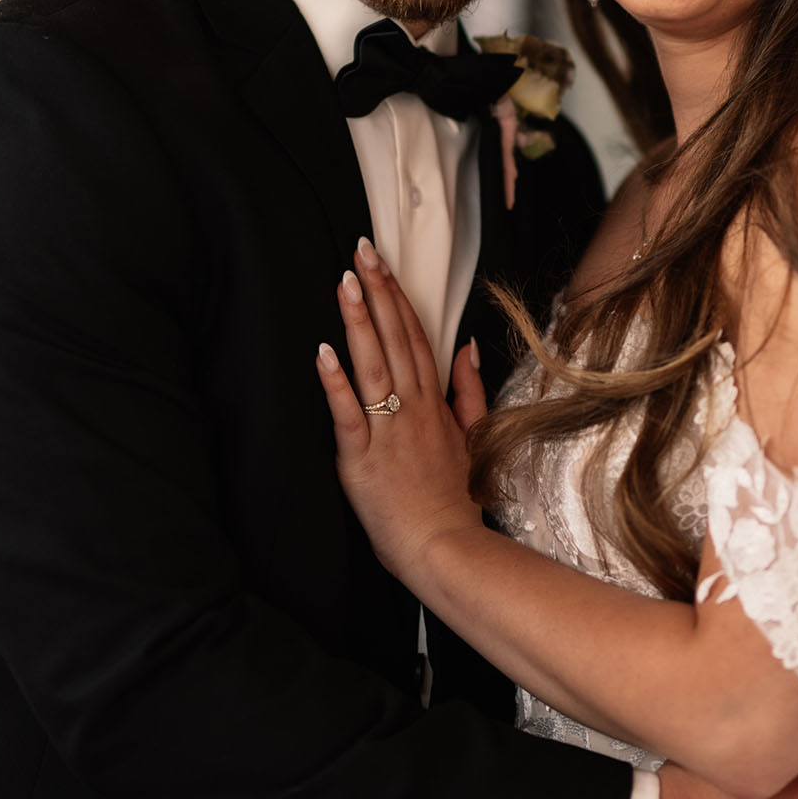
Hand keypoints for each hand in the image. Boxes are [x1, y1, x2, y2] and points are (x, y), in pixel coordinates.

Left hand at [316, 238, 487, 584]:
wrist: (444, 547)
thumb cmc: (453, 498)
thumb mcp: (473, 436)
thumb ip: (468, 389)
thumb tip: (466, 345)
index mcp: (434, 402)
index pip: (415, 336)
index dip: (397, 297)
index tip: (383, 263)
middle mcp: (412, 408)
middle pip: (394, 339)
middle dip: (378, 291)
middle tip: (362, 251)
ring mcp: (388, 431)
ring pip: (373, 365)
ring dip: (359, 322)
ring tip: (346, 282)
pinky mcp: (363, 457)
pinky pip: (350, 413)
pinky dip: (337, 382)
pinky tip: (324, 352)